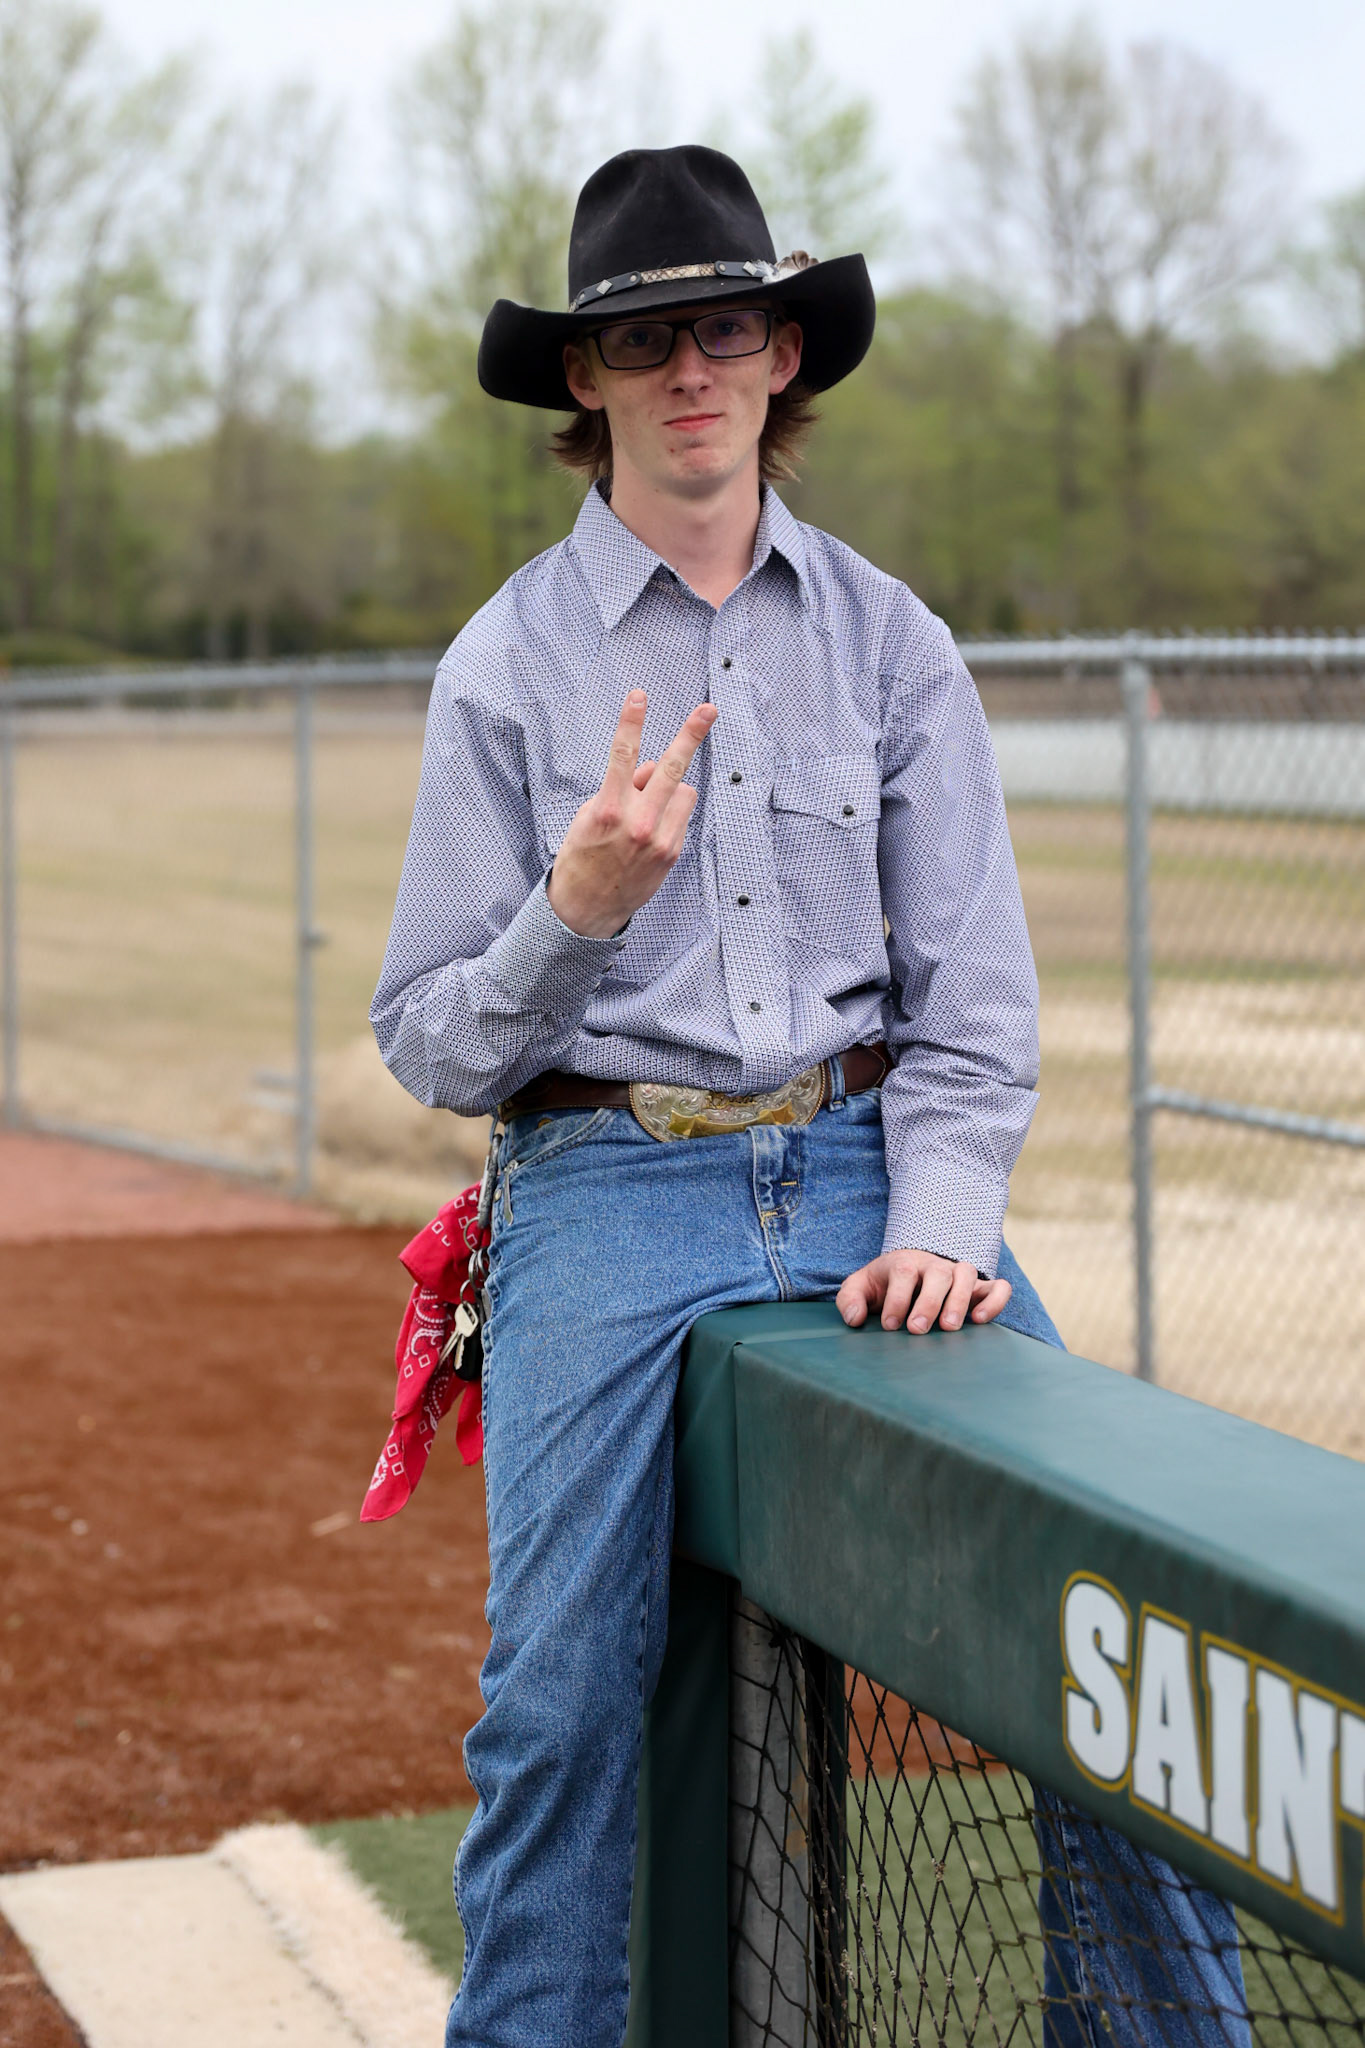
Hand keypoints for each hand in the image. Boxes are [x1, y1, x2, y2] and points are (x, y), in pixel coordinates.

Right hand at [546, 689, 716, 939]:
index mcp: (608, 809)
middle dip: (691, 735)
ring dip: (670, 789)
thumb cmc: (583, 856)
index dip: (631, 722)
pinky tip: (650, 831)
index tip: (639, 696)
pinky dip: (671, 812)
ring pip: (682, 790)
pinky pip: (681, 814)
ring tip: (648, 808)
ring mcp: (658, 839)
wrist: (587, 907)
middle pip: (671, 768)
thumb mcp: (588, 816)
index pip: (622, 755)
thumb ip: (621, 789)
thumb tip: (651, 770)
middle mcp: (637, 823)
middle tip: (708, 710)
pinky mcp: (671, 853)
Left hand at [836, 1250, 1011, 1333]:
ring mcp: (959, 1274)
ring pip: (967, 1276)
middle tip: (917, 1329)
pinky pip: (998, 1287)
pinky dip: (995, 1300)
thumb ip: (850, 1300)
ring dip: (959, 1300)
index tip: (890, 1325)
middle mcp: (934, 1266)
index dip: (896, 1299)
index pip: (903, 1274)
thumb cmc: (884, 1284)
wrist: (911, 1269)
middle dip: (927, 1303)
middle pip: (937, 1275)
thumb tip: (855, 1320)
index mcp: (904, 1263)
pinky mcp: (981, 1287)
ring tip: (948, 1327)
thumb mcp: (860, 1287)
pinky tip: (980, 1320)